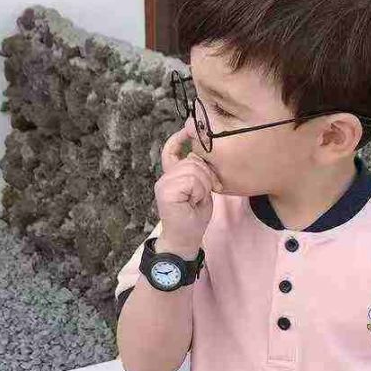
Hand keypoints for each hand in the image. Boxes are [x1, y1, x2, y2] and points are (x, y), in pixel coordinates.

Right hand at [155, 125, 222, 254]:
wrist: (185, 240)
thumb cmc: (194, 217)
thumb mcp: (201, 190)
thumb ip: (199, 173)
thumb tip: (201, 154)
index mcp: (172, 176)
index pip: (171, 150)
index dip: (179, 139)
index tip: (188, 130)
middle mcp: (165, 177)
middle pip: (193, 160)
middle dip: (207, 175)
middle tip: (207, 192)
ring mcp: (163, 184)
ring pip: (193, 169)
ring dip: (204, 185)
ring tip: (198, 199)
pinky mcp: (166, 191)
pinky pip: (192, 180)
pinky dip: (199, 191)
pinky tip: (194, 202)